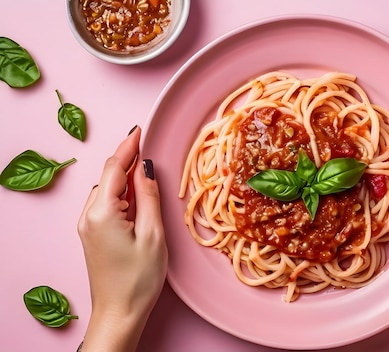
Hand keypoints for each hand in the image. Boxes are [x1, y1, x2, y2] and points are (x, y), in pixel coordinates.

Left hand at [77, 126, 166, 350]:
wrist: (119, 313)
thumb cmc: (138, 279)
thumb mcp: (152, 234)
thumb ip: (149, 197)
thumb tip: (146, 168)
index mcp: (102, 212)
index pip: (115, 168)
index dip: (129, 147)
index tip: (141, 130)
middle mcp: (89, 215)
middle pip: (110, 176)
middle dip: (129, 161)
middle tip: (152, 150)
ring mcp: (88, 226)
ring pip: (108, 190)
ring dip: (126, 179)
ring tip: (149, 175)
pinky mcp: (93, 235)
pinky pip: (106, 204)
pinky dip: (122, 194)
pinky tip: (137, 198)